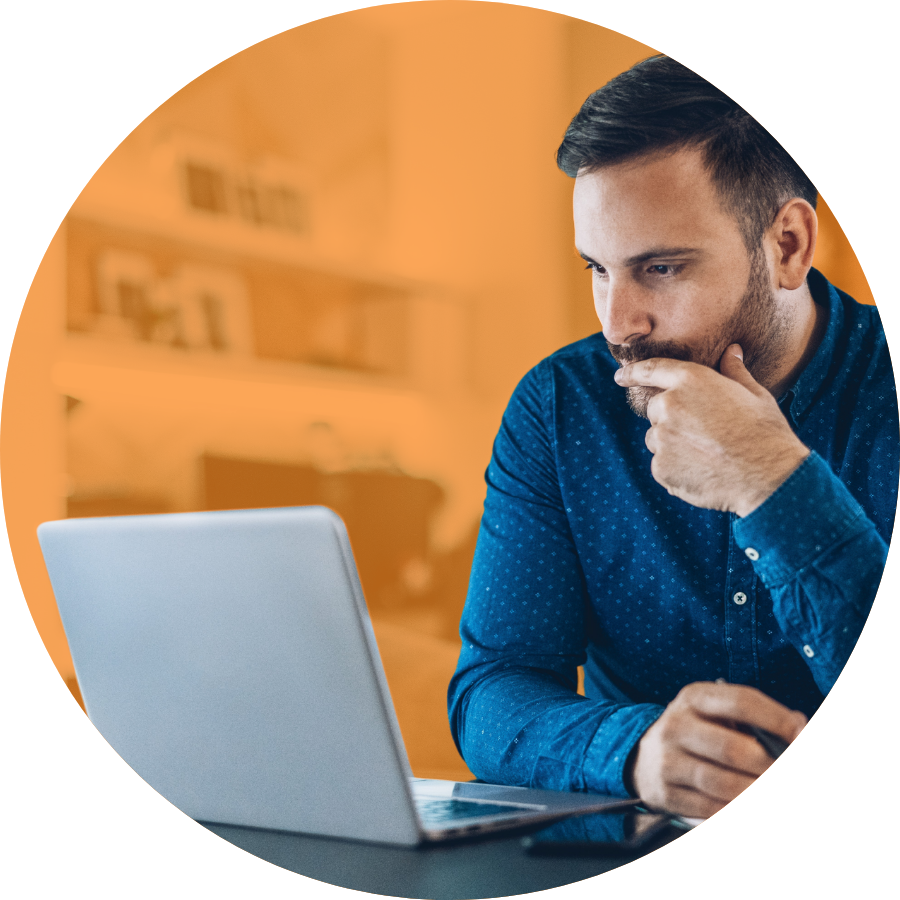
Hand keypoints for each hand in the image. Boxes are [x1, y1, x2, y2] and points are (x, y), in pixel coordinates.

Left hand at [614, 345, 809, 515]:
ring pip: (657, 439)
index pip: (651, 370)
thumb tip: (731, 350)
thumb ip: (734, 371)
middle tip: (705, 432)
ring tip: (708, 454)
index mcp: (691, 381)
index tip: (619, 376)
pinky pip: (661, 464)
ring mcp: (662, 438)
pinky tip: (703, 471)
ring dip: (673, 444)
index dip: (632, 372)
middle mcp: (670, 405)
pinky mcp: (660, 467)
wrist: (769, 478)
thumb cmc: (765, 433)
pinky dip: (676, 468)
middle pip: (655, 410)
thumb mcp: (754, 394)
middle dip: (673, 418)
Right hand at [629, 681, 806, 817]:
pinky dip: (733, 809)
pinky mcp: (665, 793)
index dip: (776, 719)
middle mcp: (676, 725)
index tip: (799, 732)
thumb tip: (799, 727)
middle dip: (769, 766)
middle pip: (733, 750)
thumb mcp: (716, 712)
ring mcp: (668, 761)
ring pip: (723, 785)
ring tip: (764, 785)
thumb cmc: (697, 732)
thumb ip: (756, 717)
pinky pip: (710, 809)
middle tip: (780, 767)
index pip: (740, 702)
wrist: (645, 757)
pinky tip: (741, 800)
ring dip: (754, 790)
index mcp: (694, 697)